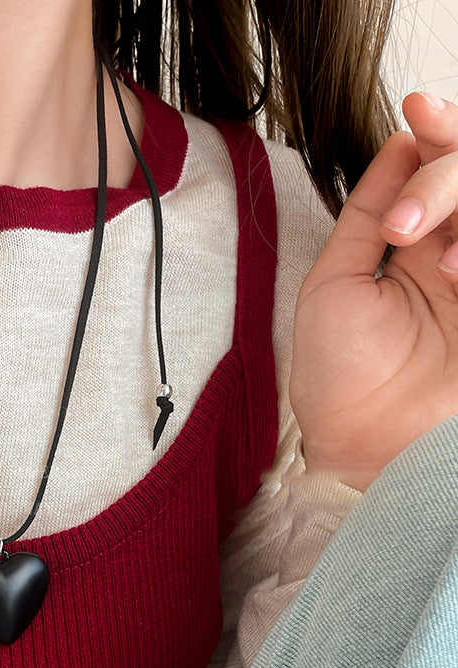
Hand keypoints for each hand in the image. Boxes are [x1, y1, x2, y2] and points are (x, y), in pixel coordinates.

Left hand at [290, 93, 457, 490]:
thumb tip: (395, 147)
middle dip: (449, 165)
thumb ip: (368, 214)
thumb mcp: (336, 282)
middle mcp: (457, 255)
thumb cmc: (340, 372)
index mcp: (415, 248)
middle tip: (407, 208)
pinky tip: (454, 270)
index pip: (440, 171)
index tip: (415, 112)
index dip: (436, 135)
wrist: (366, 441)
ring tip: (415, 241)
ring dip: (457, 198)